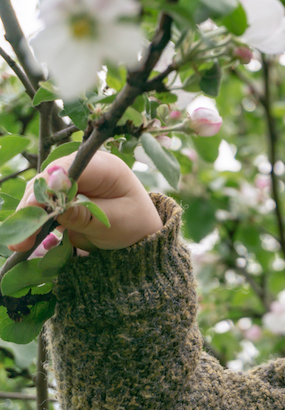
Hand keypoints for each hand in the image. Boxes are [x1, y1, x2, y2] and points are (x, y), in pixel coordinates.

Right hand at [8, 151, 163, 251]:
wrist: (139, 235)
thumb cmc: (135, 223)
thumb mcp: (115, 220)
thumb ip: (85, 212)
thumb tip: (53, 199)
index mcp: (104, 166)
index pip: (70, 167)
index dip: (50, 184)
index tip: (36, 203)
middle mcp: (82, 169)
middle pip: (48, 180)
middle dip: (33, 206)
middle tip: (23, 234)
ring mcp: (69, 184)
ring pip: (39, 194)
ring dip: (28, 217)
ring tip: (21, 243)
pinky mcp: (60, 200)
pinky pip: (40, 208)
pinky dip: (33, 223)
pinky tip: (26, 241)